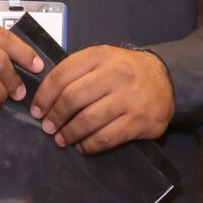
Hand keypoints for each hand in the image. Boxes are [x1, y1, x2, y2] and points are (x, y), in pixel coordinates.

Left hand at [31, 46, 173, 153]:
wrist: (166, 79)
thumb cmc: (125, 71)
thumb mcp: (102, 59)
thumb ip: (77, 71)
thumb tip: (45, 96)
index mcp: (100, 56)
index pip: (62, 75)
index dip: (44, 96)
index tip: (36, 110)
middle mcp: (115, 75)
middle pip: (73, 98)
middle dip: (55, 116)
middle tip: (48, 128)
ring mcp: (128, 98)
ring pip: (88, 120)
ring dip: (69, 133)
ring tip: (61, 140)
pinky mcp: (139, 121)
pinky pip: (107, 137)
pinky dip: (90, 145)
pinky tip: (83, 146)